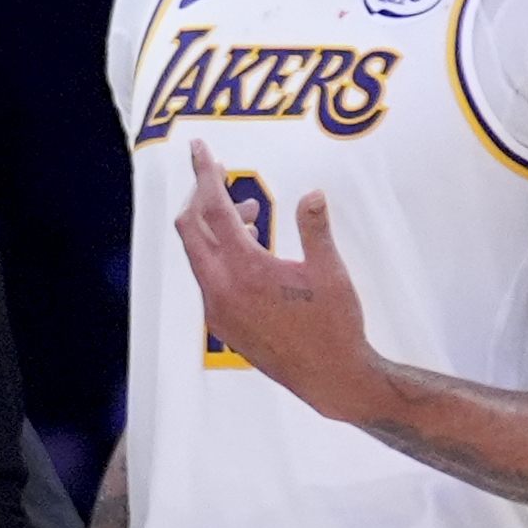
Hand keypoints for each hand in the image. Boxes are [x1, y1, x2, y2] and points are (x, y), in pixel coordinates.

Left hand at [172, 140, 376, 418]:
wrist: (332, 380)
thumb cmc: (336, 326)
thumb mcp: (331, 272)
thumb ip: (315, 228)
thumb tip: (312, 193)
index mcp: (245, 270)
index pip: (213, 209)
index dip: (205, 173)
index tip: (197, 147)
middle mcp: (221, 290)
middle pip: (191, 228)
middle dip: (202, 196)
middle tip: (221, 174)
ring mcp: (218, 310)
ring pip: (199, 255)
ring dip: (216, 227)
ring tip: (254, 212)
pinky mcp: (224, 325)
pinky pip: (208, 277)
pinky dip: (221, 255)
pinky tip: (252, 250)